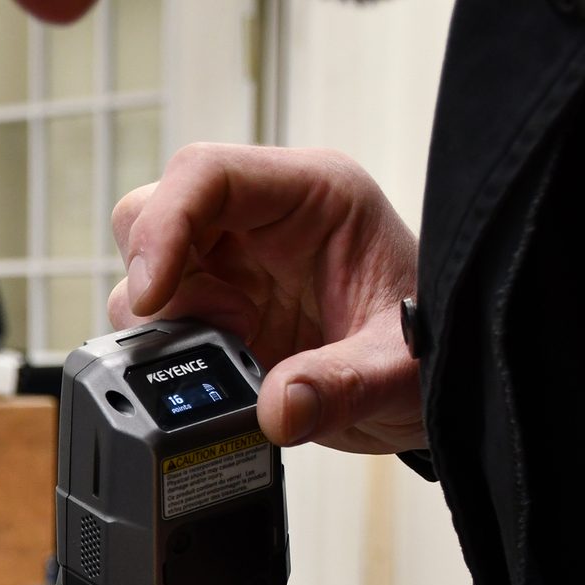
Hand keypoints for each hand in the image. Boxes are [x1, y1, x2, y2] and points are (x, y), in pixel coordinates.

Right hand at [111, 144, 423, 452]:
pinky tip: (226, 378)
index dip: (163, 225)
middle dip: (155, 280)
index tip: (150, 295)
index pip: (207, 175)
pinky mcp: (219, 316)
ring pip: (146, 272)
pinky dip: (171, 358)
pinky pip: (162, 325)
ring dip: (166, 327)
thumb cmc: (436, 348)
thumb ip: (343, 386)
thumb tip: (277, 409)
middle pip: (153, 212)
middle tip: (204, 336)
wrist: (438, 390)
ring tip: (234, 360)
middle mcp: (261, 222)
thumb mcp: (403, 368)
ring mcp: (234, 269)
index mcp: (313, 196)